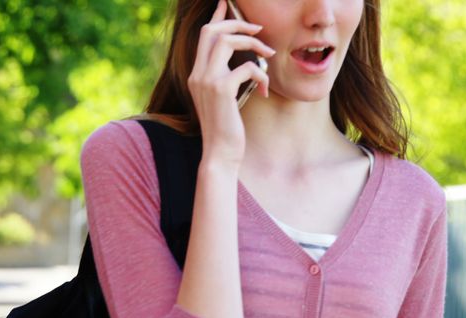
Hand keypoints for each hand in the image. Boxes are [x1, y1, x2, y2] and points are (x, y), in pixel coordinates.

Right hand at [187, 0, 274, 166]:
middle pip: (212, 31)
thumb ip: (228, 79)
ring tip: (268, 56)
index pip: (204, 36)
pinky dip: (261, 75)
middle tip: (259, 29)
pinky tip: (265, 90)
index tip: (226, 3)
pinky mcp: (221, 90)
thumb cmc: (226, 129)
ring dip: (253, 44)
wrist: (220, 153)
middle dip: (238, 24)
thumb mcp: (224, 100)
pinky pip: (247, 68)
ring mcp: (207, 80)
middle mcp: (197, 74)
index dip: (217, 16)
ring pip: (227, 41)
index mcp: (197, 74)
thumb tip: (247, 63)